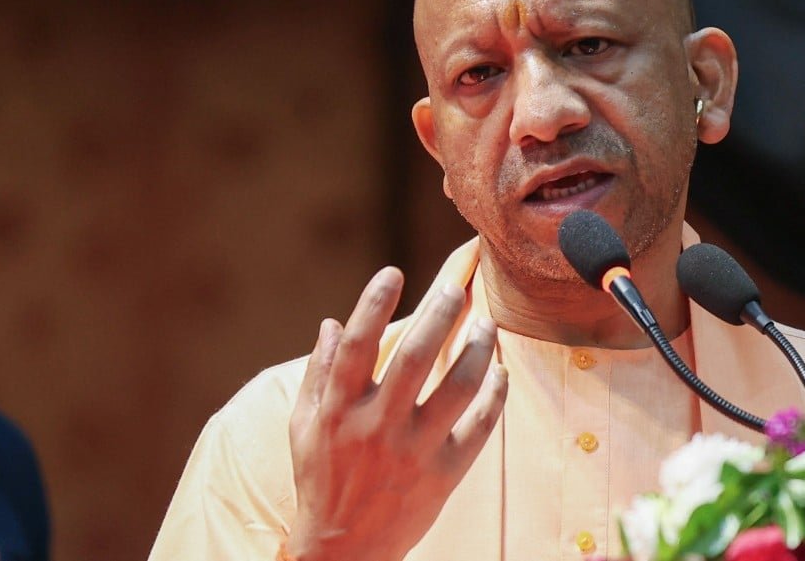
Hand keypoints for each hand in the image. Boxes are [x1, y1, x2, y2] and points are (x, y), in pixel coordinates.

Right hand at [286, 267, 507, 560]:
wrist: (345, 550)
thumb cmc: (322, 478)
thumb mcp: (304, 427)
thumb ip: (319, 374)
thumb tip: (331, 323)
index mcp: (338, 410)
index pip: (357, 345)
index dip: (373, 303)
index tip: (393, 272)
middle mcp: (376, 426)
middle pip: (417, 357)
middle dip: (440, 314)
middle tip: (455, 288)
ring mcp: (413, 451)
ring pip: (458, 388)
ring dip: (478, 350)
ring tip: (487, 325)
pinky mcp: (444, 475)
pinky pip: (479, 427)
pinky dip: (494, 395)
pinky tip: (500, 371)